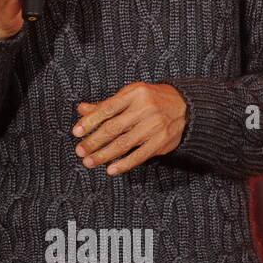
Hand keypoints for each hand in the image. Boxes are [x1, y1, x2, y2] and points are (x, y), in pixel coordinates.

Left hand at [71, 82, 187, 175]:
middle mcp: (145, 109)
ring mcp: (154, 126)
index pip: (107, 109)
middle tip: (80, 151)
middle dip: (93, 141)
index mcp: (134, 94)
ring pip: (124, 143)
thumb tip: (81, 109)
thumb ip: (106, 104)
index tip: (76, 132)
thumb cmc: (152, 99)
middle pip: (113, 128)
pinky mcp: (162, 142)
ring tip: (89, 162)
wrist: (187, 106)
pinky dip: (124, 164)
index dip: (89, 121)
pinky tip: (111, 169)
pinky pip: (140, 156)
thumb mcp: (130, 95)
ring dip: (104, 155)